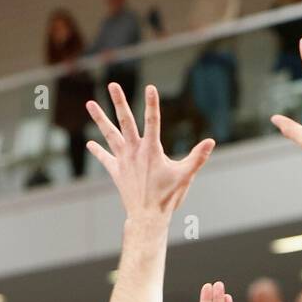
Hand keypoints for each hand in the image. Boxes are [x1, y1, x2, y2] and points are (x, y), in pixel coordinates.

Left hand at [85, 83, 214, 220]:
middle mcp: (135, 151)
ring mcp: (123, 160)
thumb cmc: (168, 197)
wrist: (147, 217)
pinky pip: (105, 158)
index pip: (153, 121)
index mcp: (152, 150)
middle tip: (112, 84)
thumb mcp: (186, 176)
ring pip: (110, 134)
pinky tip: (90, 143)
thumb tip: (211, 141)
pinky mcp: (116, 171)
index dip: (152, 103)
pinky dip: (98, 151)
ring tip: (90, 104)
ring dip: (99, 119)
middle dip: (119, 102)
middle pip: (125, 121)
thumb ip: (198, 157)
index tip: (151, 87)